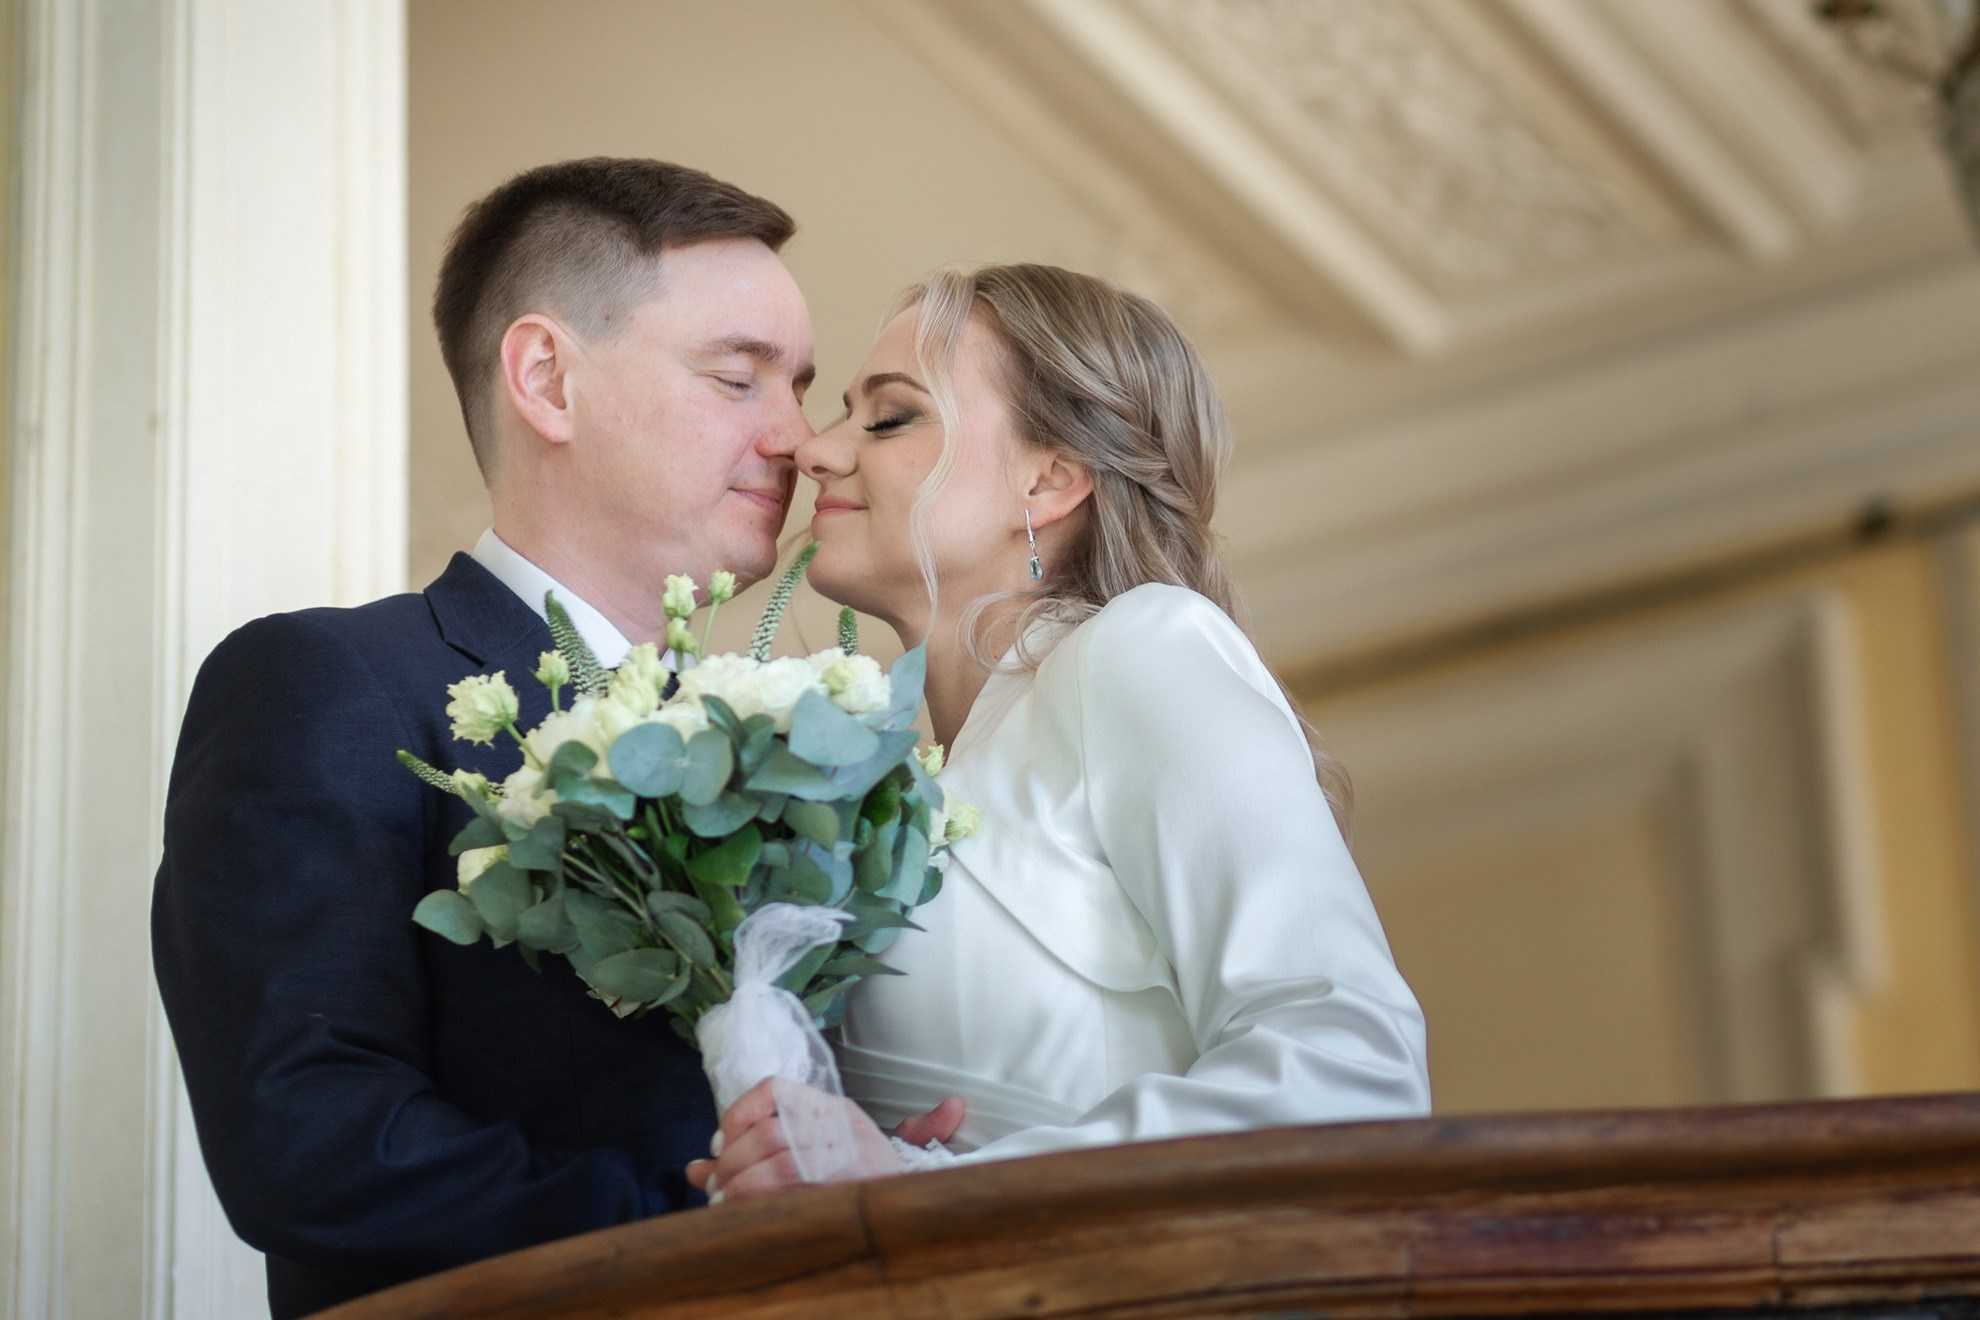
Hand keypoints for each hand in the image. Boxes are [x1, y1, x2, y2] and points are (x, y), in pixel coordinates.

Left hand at [685, 1083, 965, 1203]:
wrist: (916, 1209)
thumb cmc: (862, 1179)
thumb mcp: (816, 1150)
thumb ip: (755, 1153)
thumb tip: (697, 1168)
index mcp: (832, 1109)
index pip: (773, 1088)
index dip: (737, 1115)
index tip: (719, 1144)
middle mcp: (840, 1127)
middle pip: (768, 1133)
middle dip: (732, 1162)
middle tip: (716, 1185)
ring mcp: (849, 1160)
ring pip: (779, 1165)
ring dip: (742, 1188)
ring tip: (727, 1203)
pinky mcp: (850, 1192)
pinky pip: (794, 1196)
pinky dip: (761, 1207)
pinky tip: (747, 1217)